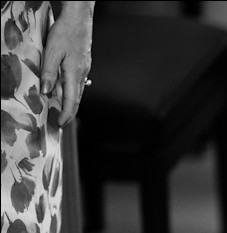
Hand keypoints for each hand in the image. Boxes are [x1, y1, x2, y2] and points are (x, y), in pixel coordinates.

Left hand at [41, 1, 93, 127]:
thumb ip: (49, 73)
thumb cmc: (66, 32)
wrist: (80, 19)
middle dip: (70, 111)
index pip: (72, 100)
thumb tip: (47, 92)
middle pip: (77, 98)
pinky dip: (71, 89)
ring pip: (77, 90)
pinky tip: (64, 88)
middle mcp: (82, 74)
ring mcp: (84, 69)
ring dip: (70, 100)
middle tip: (62, 122)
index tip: (61, 124)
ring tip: (61, 108)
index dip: (67, 114)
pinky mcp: (83, 63)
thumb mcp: (52, 52)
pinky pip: (77, 81)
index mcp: (74, 74)